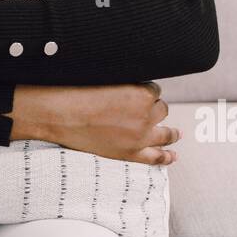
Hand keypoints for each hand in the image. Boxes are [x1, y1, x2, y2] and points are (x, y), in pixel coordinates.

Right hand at [10, 81, 179, 165]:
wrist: (60, 116)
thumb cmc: (78, 93)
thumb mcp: (107, 79)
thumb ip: (125, 84)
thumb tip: (135, 87)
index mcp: (141, 93)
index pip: (153, 90)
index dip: (143, 91)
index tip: (134, 93)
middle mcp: (145, 116)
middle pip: (161, 109)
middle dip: (153, 108)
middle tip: (140, 109)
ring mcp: (140, 137)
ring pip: (165, 132)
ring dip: (170, 132)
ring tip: (176, 134)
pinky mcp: (131, 154)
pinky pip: (156, 157)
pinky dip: (166, 156)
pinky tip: (172, 155)